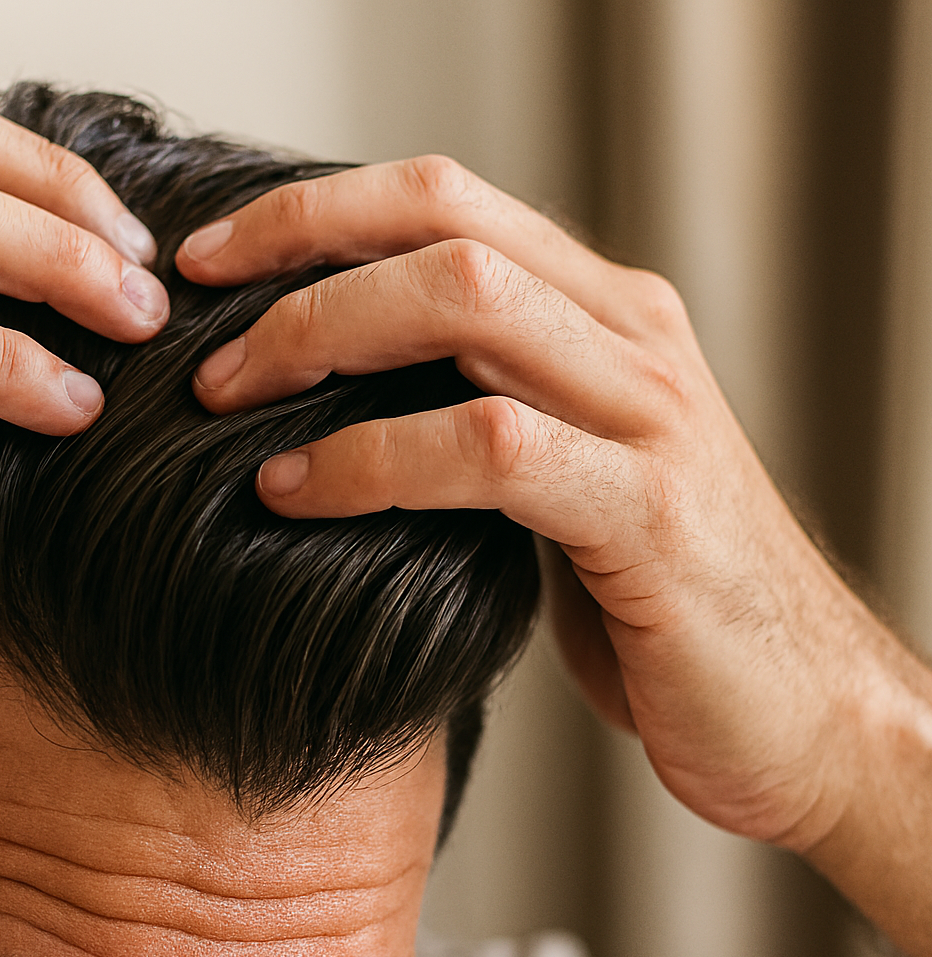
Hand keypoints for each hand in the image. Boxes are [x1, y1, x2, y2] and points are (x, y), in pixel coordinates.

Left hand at [175, 156, 931, 956]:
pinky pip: (488, 448)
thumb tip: (313, 391)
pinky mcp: (650, 513)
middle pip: (442, 227)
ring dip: (318, 343)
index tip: (207, 260)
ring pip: (465, 304)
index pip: (441, 199)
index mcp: (601, 311)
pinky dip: (371, 461)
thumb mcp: (556, 473)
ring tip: (226, 404)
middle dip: (297, 265)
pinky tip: (296, 494)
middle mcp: (630, 336)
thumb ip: (471, 408)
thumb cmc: (650, 596)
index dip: (311, 212)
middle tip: (200, 340)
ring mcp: (649, 415)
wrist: (798, 715)